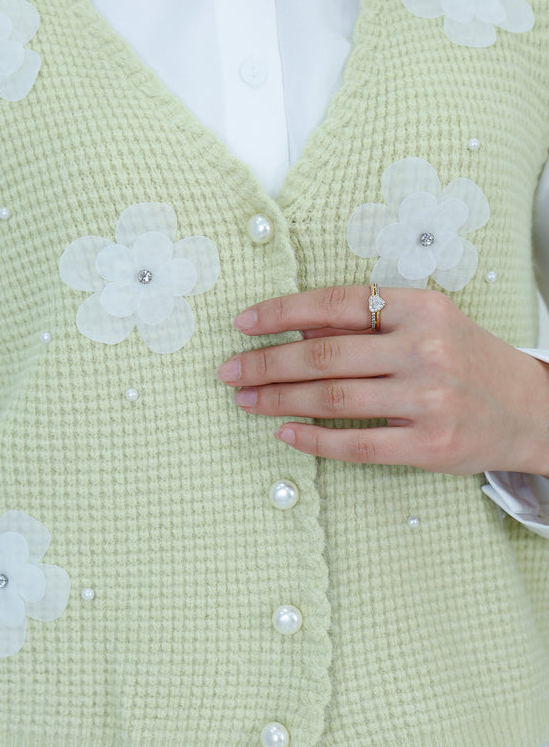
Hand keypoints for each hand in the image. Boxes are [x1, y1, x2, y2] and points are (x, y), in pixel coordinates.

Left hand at [214, 285, 548, 475]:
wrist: (531, 409)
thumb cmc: (467, 360)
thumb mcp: (426, 325)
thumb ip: (366, 326)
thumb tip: (295, 330)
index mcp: (420, 307)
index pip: (335, 303)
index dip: (281, 312)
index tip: (243, 324)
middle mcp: (424, 348)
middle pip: (324, 355)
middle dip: (266, 362)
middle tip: (229, 370)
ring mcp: (427, 398)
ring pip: (333, 398)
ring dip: (278, 399)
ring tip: (246, 400)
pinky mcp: (428, 444)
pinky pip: (355, 443)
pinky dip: (312, 439)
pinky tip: (285, 434)